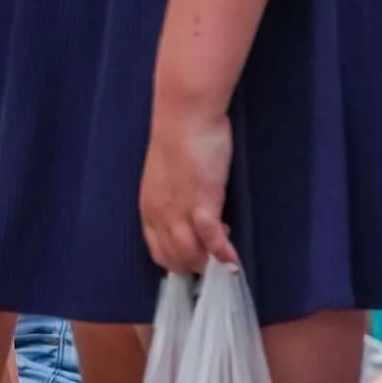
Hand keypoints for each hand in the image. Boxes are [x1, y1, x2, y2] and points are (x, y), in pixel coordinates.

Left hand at [139, 99, 237, 274]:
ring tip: (224, 263)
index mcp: (148, 206)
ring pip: (190, 254)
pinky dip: (222, 254)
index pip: (158, 249)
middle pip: (173, 258)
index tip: (194, 260)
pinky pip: (211, 238)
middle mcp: (159, 213)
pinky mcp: (202, 201)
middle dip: (194, 267)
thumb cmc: (180, 139)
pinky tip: (233, 262)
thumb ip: (174, 198)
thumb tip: (187, 214)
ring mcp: (179, 210)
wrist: (185, 115)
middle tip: (213, 262)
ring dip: (208, 264)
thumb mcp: (168, 176)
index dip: (177, 260)